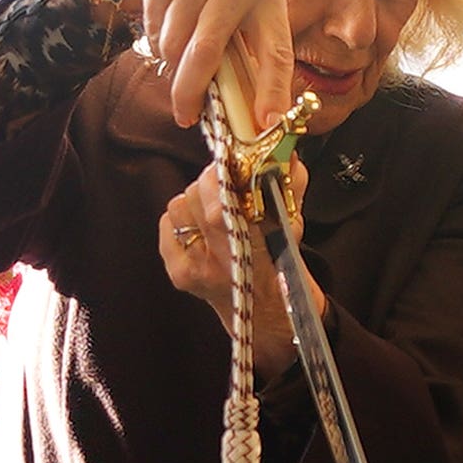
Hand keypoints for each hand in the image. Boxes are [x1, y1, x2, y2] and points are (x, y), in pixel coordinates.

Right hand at [130, 0, 293, 133]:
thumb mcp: (246, 3)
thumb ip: (248, 46)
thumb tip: (249, 111)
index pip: (276, 49)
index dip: (273, 88)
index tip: (267, 121)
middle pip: (207, 53)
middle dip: (191, 93)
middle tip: (185, 116)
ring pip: (174, 44)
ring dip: (171, 62)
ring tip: (176, 54)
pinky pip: (154, 28)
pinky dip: (156, 41)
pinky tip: (164, 25)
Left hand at [156, 162, 301, 376]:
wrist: (264, 311)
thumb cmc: (281, 261)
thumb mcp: (294, 223)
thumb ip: (291, 184)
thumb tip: (285, 151)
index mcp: (249, 249)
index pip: (221, 199)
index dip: (224, 175)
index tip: (235, 166)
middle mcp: (216, 263)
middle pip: (196, 194)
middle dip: (213, 182)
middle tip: (228, 184)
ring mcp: (191, 269)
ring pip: (179, 204)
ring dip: (196, 199)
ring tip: (215, 207)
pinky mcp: (175, 272)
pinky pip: (168, 222)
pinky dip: (183, 217)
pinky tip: (201, 227)